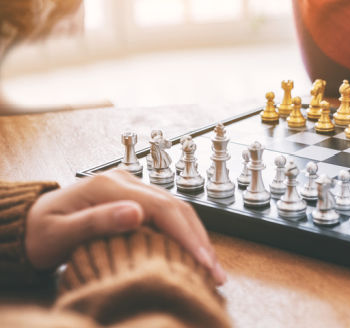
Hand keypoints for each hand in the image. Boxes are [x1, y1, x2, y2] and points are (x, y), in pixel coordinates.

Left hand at [25, 169, 225, 283]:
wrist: (27, 225)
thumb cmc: (37, 233)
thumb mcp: (58, 234)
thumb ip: (95, 222)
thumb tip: (136, 213)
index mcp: (109, 186)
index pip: (162, 208)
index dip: (187, 236)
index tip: (202, 262)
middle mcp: (126, 181)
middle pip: (176, 207)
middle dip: (200, 240)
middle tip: (215, 273)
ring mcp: (132, 188)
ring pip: (177, 210)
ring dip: (197, 238)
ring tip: (210, 269)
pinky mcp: (135, 199)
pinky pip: (168, 215)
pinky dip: (185, 236)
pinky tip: (192, 255)